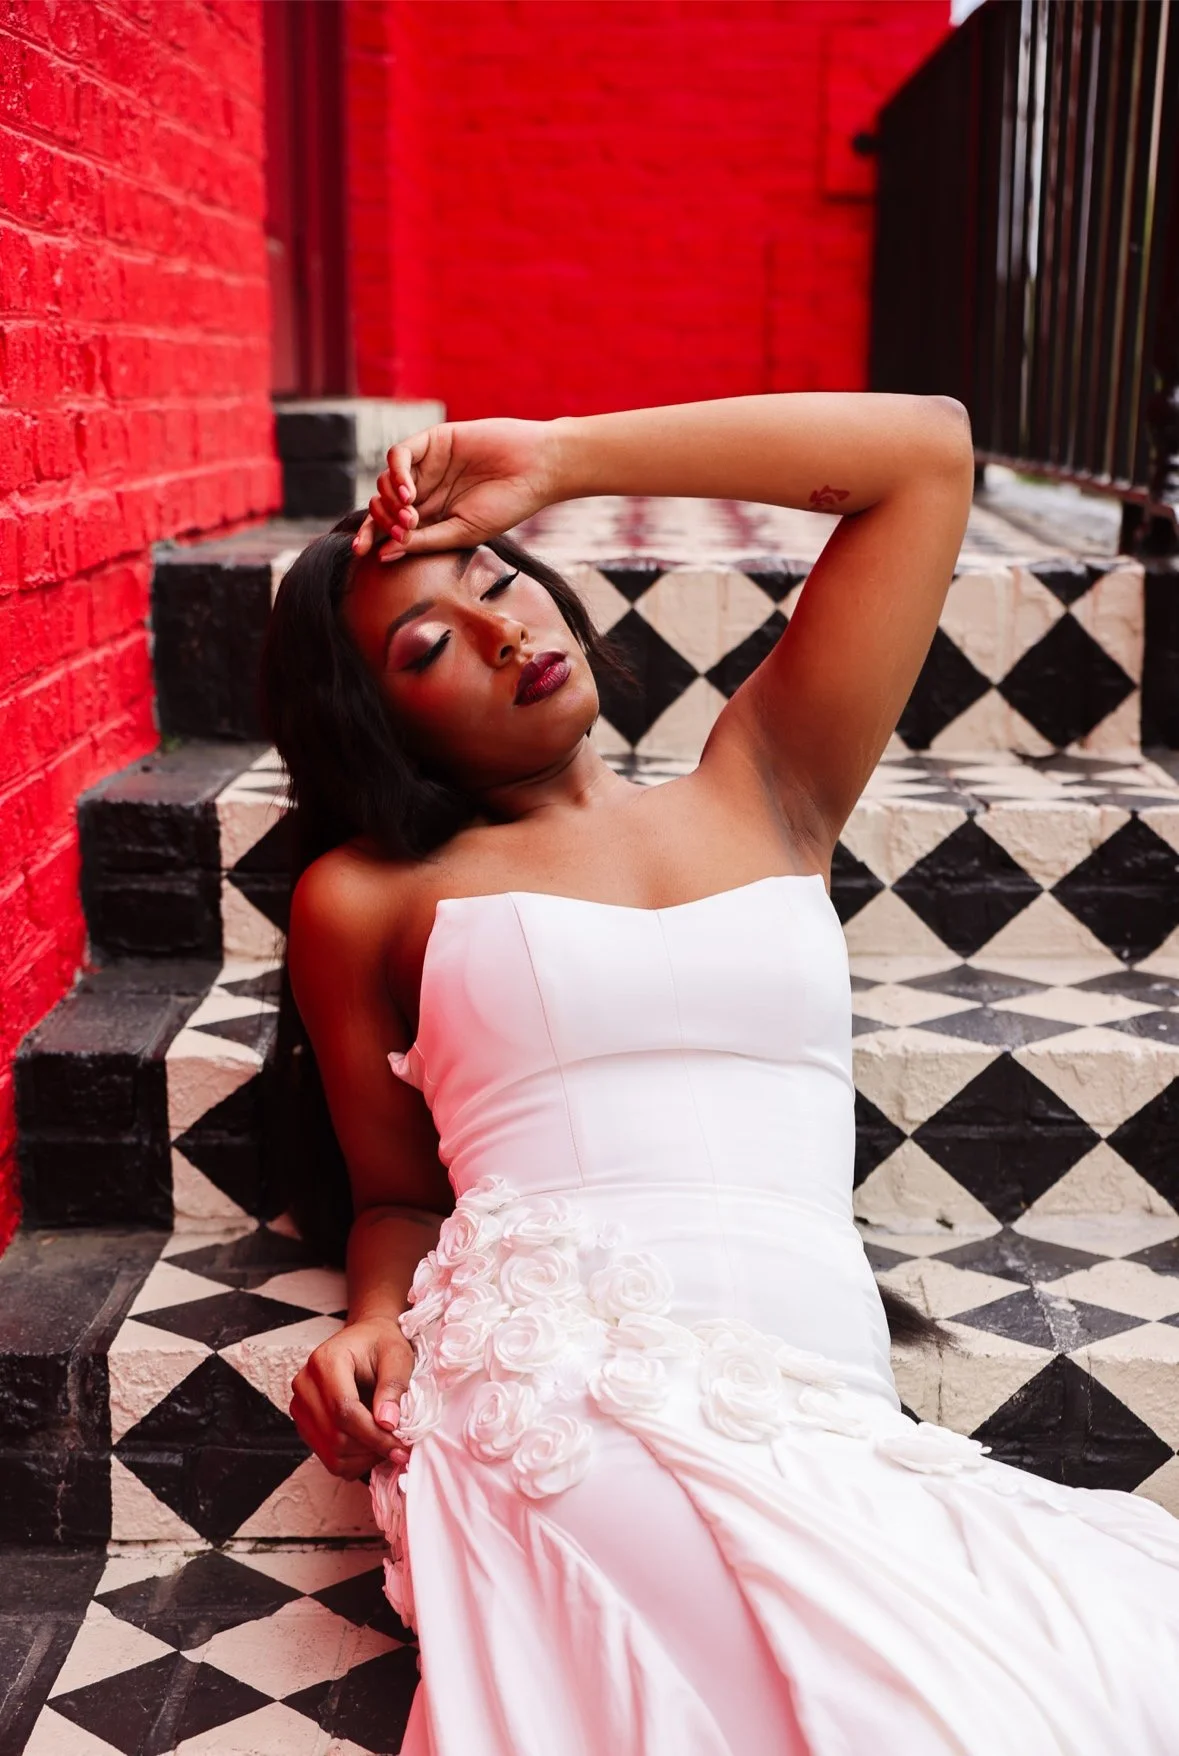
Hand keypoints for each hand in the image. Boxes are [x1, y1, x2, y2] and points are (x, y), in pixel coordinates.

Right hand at [290, 1316, 414, 1479]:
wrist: (365, 1339)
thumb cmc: (381, 1344)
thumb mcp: (397, 1356)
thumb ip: (393, 1386)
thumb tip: (387, 1422)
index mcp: (325, 1361)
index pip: (345, 1411)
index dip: (374, 1435)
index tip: (400, 1447)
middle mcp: (305, 1385)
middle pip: (336, 1436)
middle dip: (372, 1448)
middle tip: (400, 1448)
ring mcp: (301, 1406)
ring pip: (330, 1453)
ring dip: (363, 1458)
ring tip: (387, 1444)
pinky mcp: (305, 1424)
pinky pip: (328, 1458)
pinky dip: (353, 1461)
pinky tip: (371, 1445)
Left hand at [351, 416, 564, 562]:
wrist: (536, 470)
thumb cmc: (506, 506)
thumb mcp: (461, 533)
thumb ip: (423, 542)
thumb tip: (384, 554)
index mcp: (431, 517)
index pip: (390, 528)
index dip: (373, 538)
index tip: (371, 553)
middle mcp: (425, 491)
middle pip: (381, 504)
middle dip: (377, 521)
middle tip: (400, 530)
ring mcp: (427, 466)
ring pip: (385, 481)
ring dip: (388, 500)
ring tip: (410, 515)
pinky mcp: (432, 442)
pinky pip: (399, 455)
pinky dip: (396, 474)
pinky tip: (409, 492)